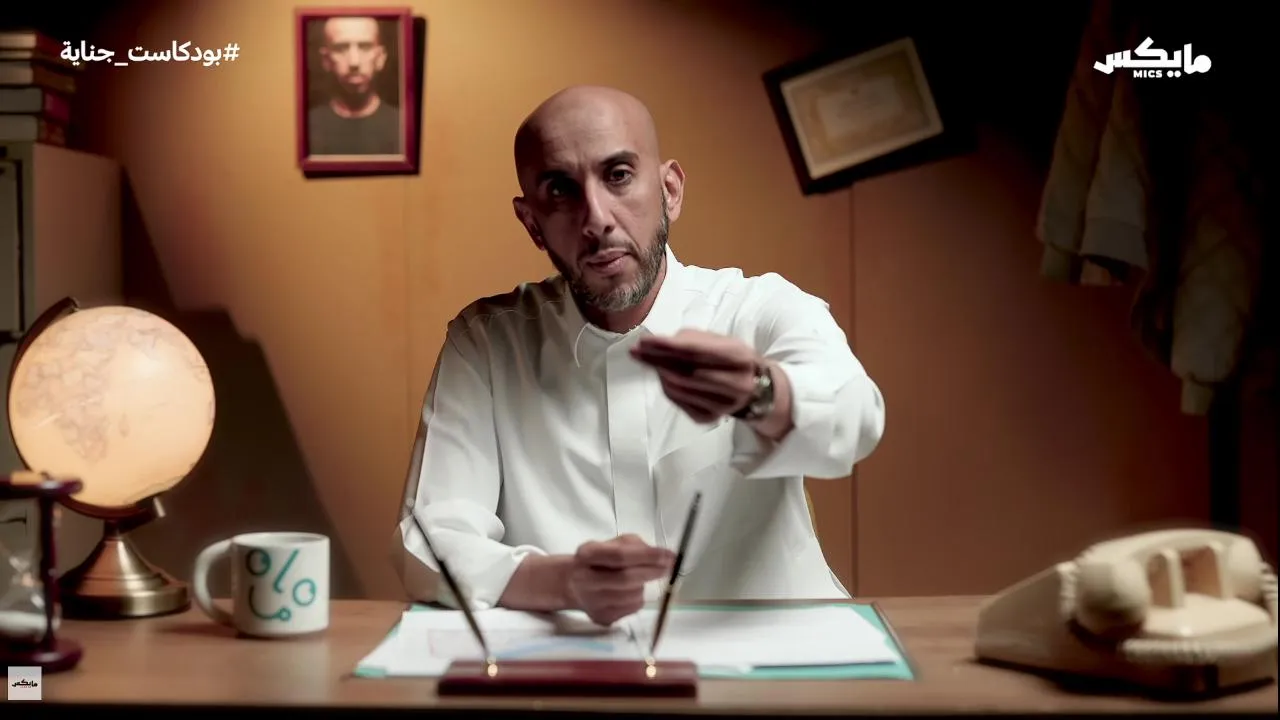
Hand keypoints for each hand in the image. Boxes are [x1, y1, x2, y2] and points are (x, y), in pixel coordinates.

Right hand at [567, 534, 673, 625]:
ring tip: (639, 580)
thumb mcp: (614, 543)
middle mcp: (584, 579)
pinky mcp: (600, 618)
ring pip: (631, 596)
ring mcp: (591, 602)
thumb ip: (636, 546)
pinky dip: (637, 599)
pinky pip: (631, 609)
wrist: (573, 584)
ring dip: (643, 587)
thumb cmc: (600, 561)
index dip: (648, 556)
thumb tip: (665, 557)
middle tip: (669, 567)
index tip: (670, 555)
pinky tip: (629, 593)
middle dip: (652, 572)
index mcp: (587, 554)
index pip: (620, 556)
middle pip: (626, 579)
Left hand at [631, 329, 758, 423]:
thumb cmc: (732, 359)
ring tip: (649, 362)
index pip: (696, 351)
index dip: (667, 346)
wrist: (756, 389)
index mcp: (740, 357)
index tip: (644, 342)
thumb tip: (659, 345)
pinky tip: (663, 377)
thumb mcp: (721, 340)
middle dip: (656, 361)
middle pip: (685, 372)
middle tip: (636, 352)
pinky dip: (666, 387)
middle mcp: (735, 383)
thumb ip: (692, 339)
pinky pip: (678, 401)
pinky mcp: (710, 418)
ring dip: (659, 373)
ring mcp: (722, 405)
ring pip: (679, 388)